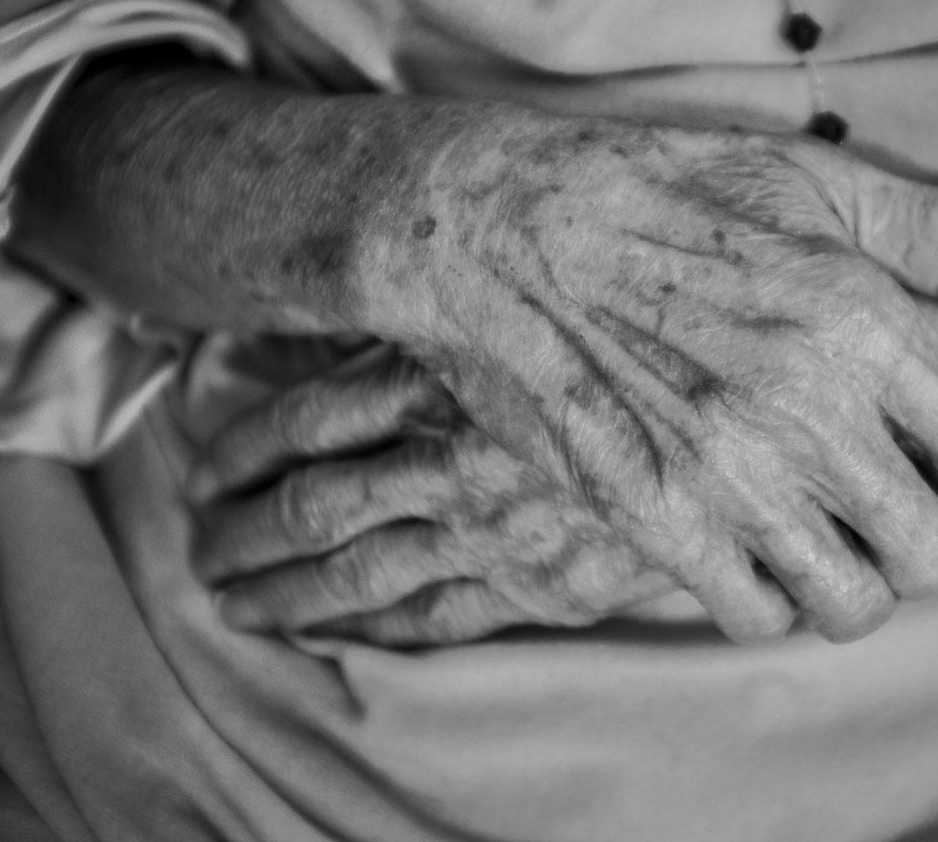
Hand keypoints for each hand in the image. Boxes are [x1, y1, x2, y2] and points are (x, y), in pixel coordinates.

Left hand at [189, 349, 674, 645]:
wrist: (736, 423)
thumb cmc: (632, 336)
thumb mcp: (519, 301)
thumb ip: (437, 316)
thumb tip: (353, 318)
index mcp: (435, 380)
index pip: (300, 425)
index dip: (238, 453)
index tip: (203, 477)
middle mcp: (447, 458)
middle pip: (310, 507)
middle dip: (240, 535)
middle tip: (200, 552)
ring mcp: (489, 529)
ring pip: (353, 572)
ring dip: (283, 593)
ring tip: (234, 606)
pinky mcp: (539, 583)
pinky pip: (433, 618)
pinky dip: (373, 630)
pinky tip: (336, 636)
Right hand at [353, 111, 937, 642]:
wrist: (510, 228)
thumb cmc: (672, 192)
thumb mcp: (820, 182)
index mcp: (863, 325)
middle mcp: (805, 412)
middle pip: (937, 558)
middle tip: (906, 520)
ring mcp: (725, 475)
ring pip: (852, 608)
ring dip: (857, 582)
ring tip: (830, 532)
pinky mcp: (652, 518)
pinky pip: (754, 617)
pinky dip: (770, 597)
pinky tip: (755, 543)